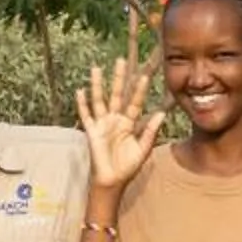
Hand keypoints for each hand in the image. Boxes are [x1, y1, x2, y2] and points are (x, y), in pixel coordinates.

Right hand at [76, 57, 161, 193]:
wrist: (112, 181)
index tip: (145, 75)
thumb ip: (150, 131)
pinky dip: (82, 104)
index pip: (135, 102)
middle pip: (117, 94)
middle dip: (118, 78)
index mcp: (129, 123)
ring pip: (99, 100)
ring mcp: (102, 124)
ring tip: (96, 68)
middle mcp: (115, 119)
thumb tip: (162, 113)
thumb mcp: (143, 149)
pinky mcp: (92, 131)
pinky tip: (80, 91)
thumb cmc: (128, 167)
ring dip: (97, 85)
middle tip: (121, 60)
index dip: (140, 89)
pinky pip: (86, 115)